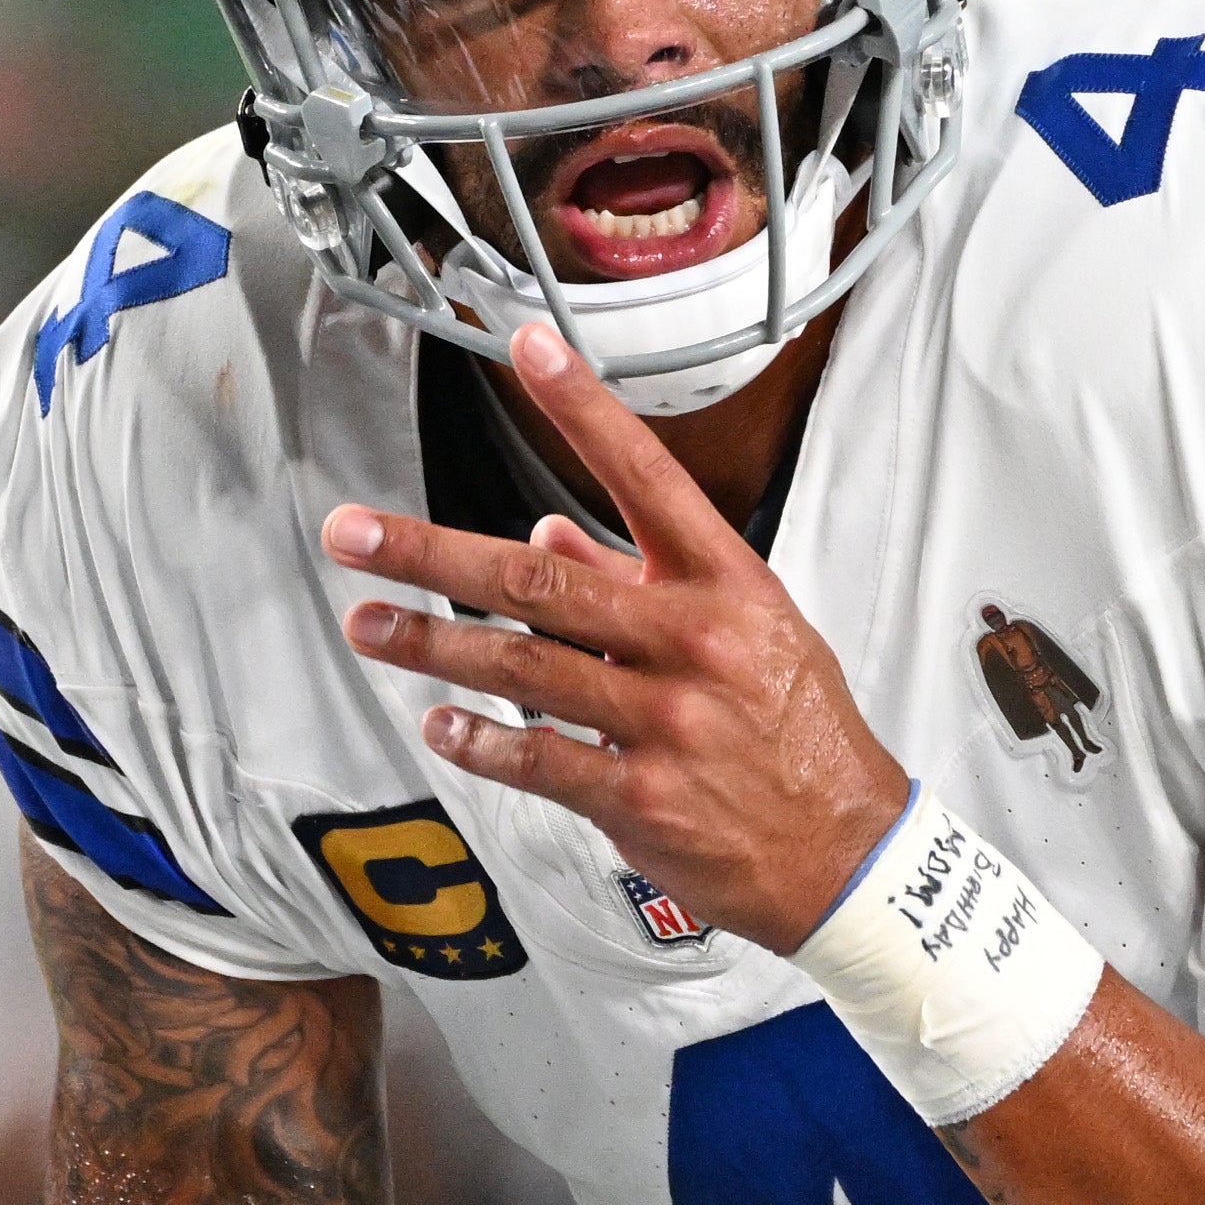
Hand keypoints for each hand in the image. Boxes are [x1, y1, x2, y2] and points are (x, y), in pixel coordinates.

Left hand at [323, 324, 906, 951]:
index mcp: (727, 585)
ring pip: (523, 667)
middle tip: (355, 534)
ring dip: (431, 645)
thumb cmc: (798, 735)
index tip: (527, 351)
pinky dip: (480, 740)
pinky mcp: (641, 798)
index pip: (647, 476)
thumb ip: (641, 579)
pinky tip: (439, 724)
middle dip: (432, 554)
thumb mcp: (749, 632)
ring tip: (367, 624)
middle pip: (540, 579)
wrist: (848, 853)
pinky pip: (539, 759)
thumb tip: (544, 533)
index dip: (584, 411)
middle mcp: (693, 642)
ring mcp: (665, 723)